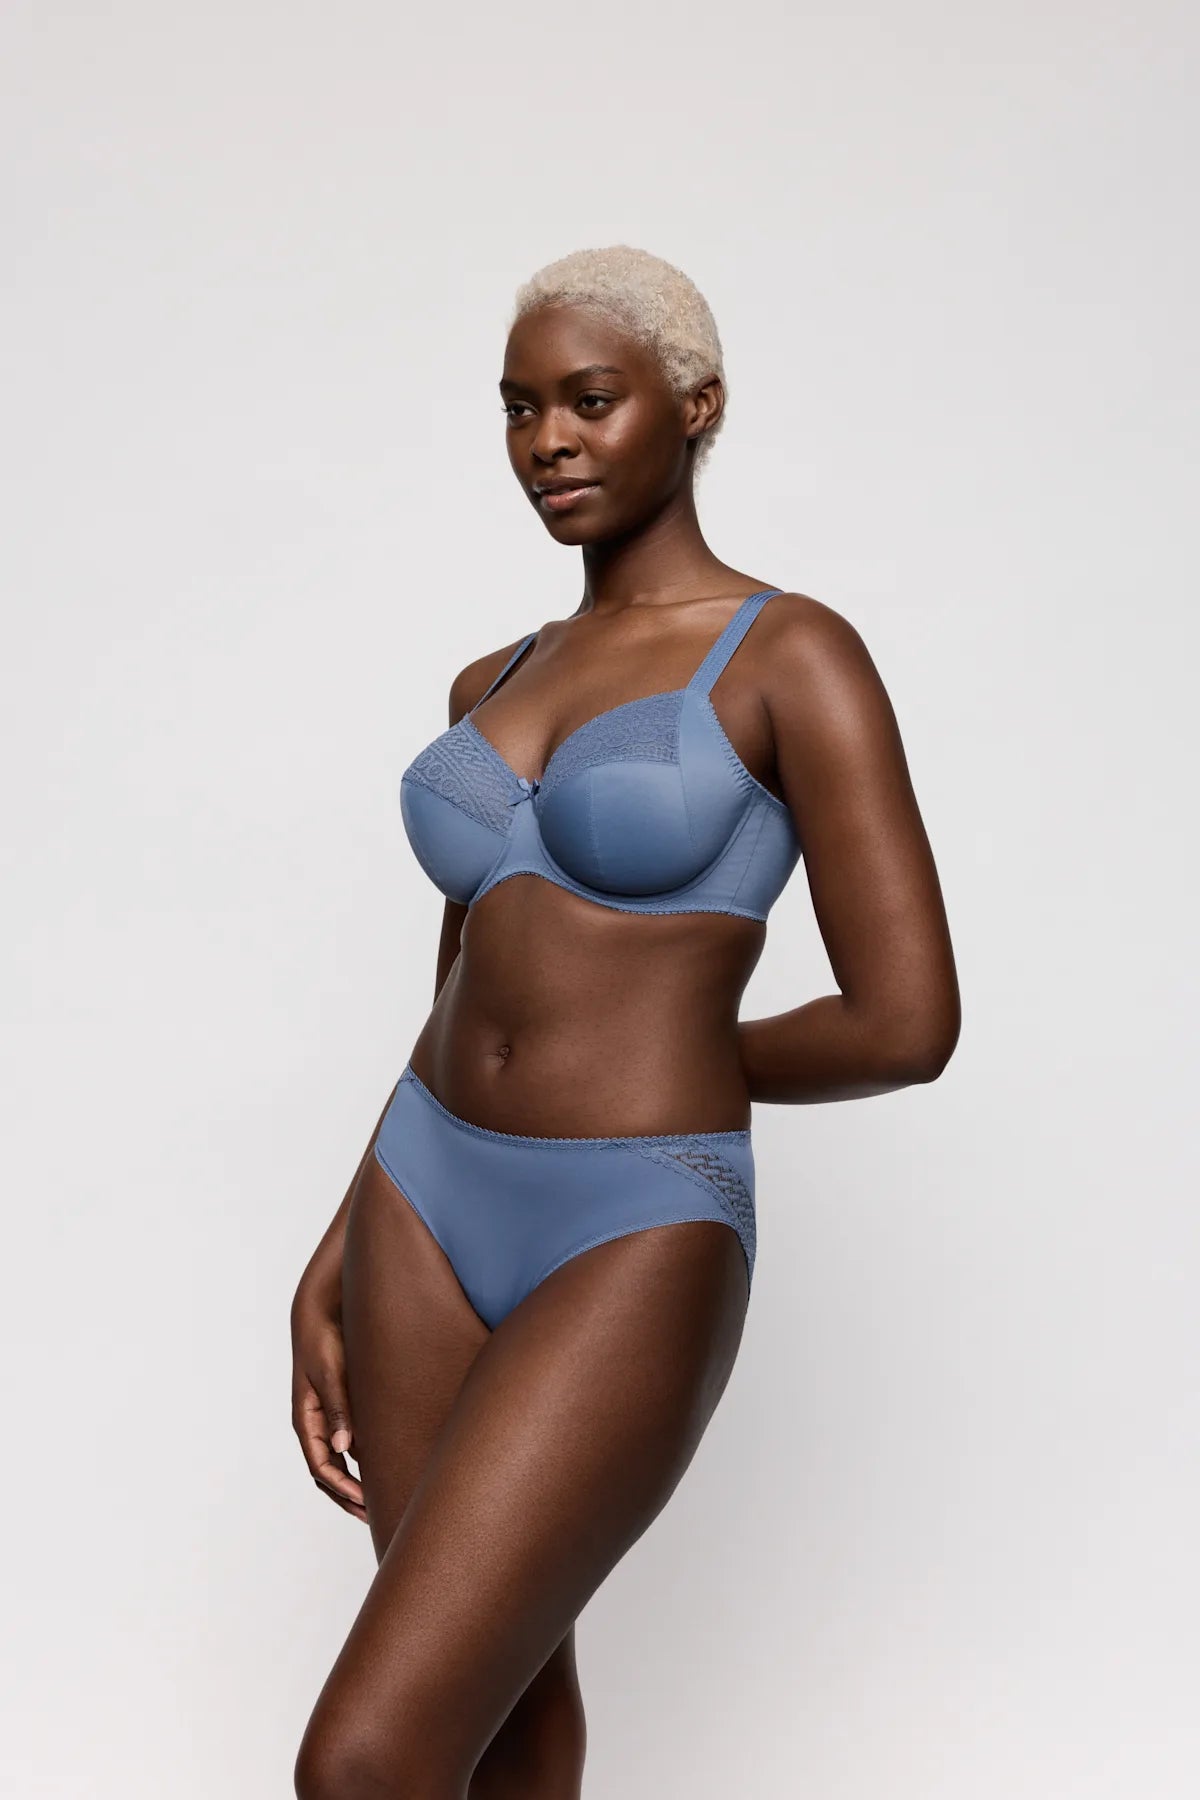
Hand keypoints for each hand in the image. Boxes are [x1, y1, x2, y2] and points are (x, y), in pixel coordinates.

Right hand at [290, 1277, 367, 1523]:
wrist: (322, 1310)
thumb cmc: (324, 1339)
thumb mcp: (330, 1372)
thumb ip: (337, 1407)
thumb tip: (344, 1448)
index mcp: (307, 1419)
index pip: (321, 1466)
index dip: (341, 1488)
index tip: (364, 1504)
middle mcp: (315, 1424)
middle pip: (328, 1473)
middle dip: (348, 1496)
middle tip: (375, 1517)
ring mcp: (328, 1417)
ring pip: (339, 1461)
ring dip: (356, 1482)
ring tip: (382, 1500)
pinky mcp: (342, 1407)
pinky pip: (350, 1442)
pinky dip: (364, 1460)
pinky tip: (386, 1465)